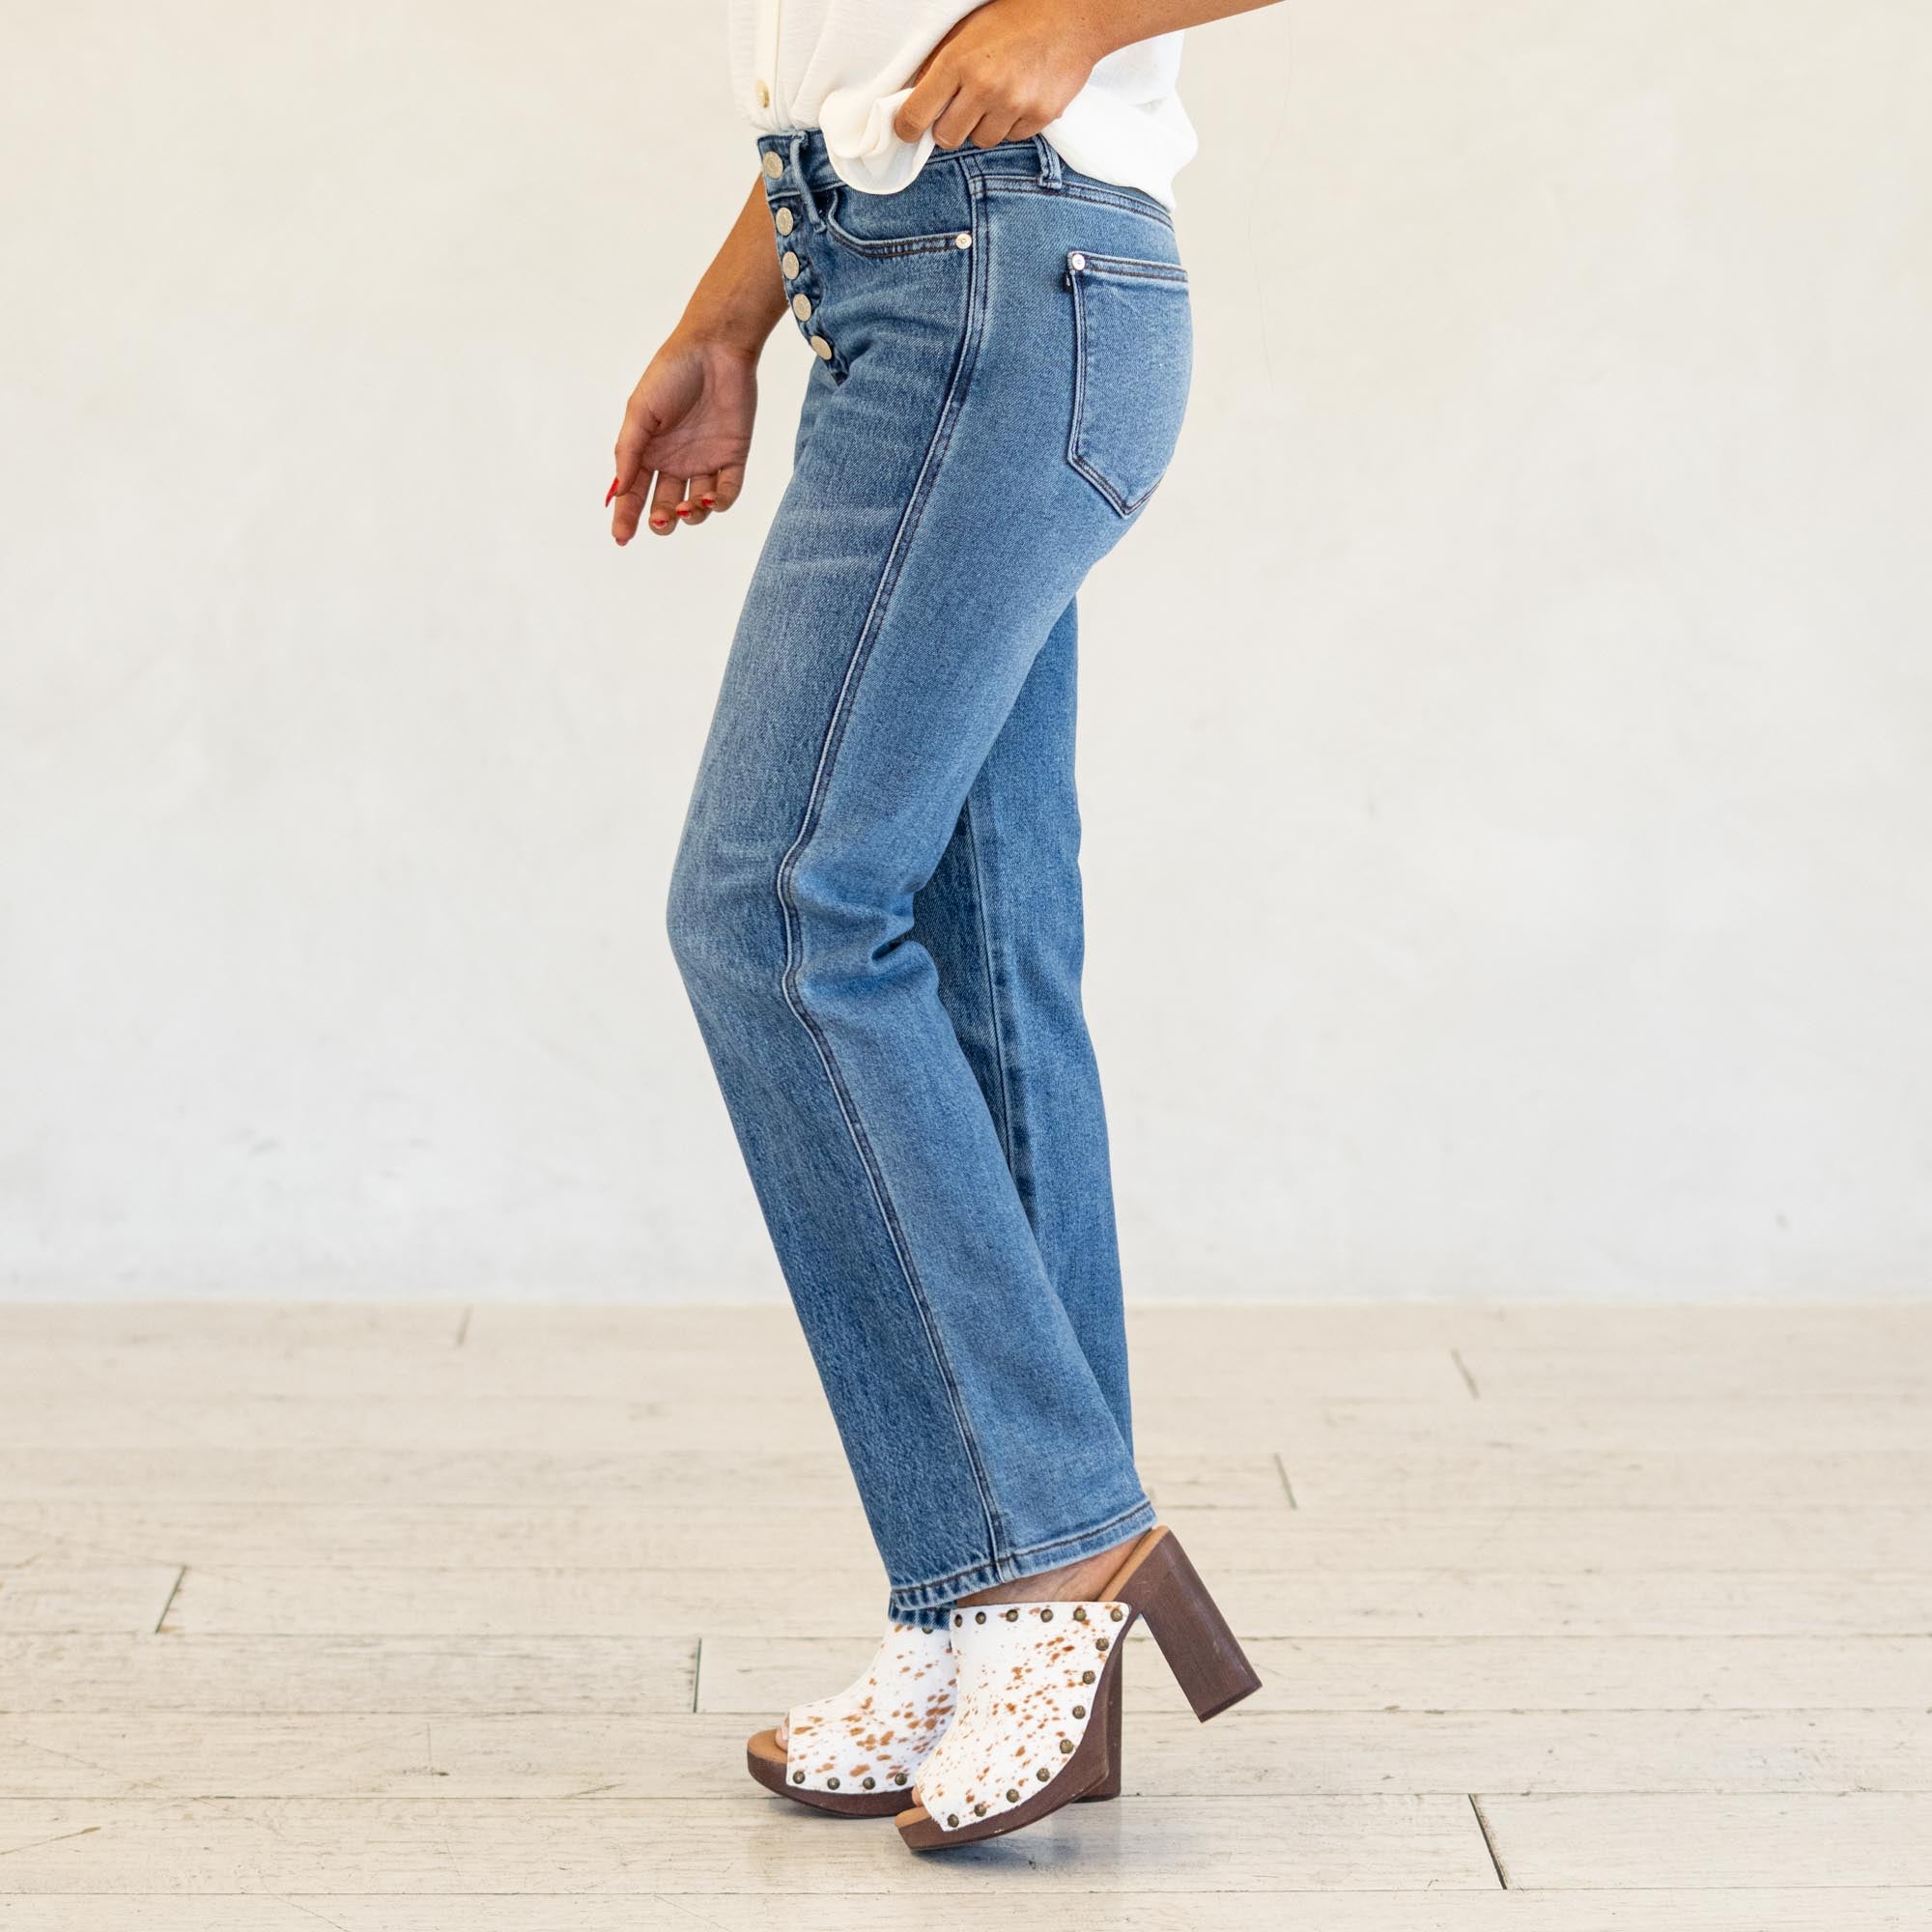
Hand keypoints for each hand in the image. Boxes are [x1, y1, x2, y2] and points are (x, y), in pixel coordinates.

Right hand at [610, 332, 757, 543]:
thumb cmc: (671, 373)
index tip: (621, 538)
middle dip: (662, 520)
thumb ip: (629, 450)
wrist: (714, 349)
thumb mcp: (640, 411)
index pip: (634, 493)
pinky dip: (719, 502)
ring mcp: (705, 461)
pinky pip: (727, 491)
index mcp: (648, 451)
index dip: (626, 517)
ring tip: (687, 508)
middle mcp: (675, 461)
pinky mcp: (733, 457)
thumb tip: (619, 489)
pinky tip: (709, 501)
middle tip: (662, 520)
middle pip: (665, 506)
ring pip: (697, 506)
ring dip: (691, 515)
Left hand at [894, 0, 1106, 150]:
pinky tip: (1020, 96)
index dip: (908, 128)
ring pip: (981, 140)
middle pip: (947, 138)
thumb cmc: (1015, 17)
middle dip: (948, 127)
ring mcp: (1013, 104)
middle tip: (959, 108)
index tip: (908, 130)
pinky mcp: (1039, 117)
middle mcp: (984, 87)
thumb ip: (938, 62)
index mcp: (957, 61)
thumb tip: (912, 96)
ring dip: (983, 125)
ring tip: (996, 96)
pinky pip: (1013, 137)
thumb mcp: (966, 29)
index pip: (916, 115)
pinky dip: (1012, 123)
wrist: (1072, 15)